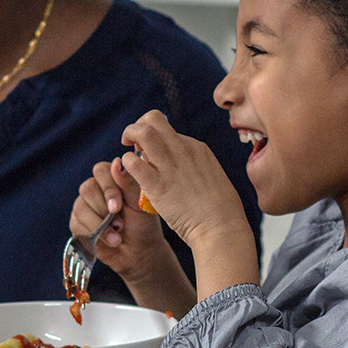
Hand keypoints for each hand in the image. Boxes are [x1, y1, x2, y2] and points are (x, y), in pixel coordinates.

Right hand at [71, 158, 168, 284]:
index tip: (118, 206)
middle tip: (119, 224)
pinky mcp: (77, 223)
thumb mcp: (140, 204)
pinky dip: (93, 234)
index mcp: (112, 179)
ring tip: (117, 237)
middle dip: (103, 208)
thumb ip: (129, 183)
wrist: (139, 252)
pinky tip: (107, 241)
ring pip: (81, 207)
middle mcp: (96, 189)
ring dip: (100, 225)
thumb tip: (117, 163)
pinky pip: (76, 224)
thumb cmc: (143, 225)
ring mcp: (84, 206)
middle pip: (87, 188)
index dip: (108, 188)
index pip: (100, 171)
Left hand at [120, 110, 247, 249]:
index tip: (148, 150)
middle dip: (136, 125)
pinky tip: (128, 170)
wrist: (221, 227)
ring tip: (126, 148)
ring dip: (129, 135)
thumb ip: (191, 166)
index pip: (167, 129)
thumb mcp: (209, 175)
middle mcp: (182, 150)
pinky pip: (133, 162)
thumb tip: (177, 165)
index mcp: (195, 148)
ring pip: (143, 132)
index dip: (153, 136)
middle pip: (153, 119)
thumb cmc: (218, 209)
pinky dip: (126, 162)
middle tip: (130, 140)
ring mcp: (170, 166)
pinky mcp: (158, 186)